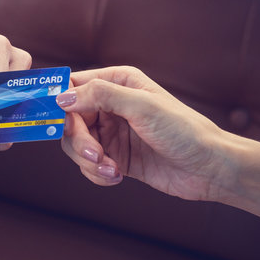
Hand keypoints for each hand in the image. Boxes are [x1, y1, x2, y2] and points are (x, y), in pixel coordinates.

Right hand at [57, 66, 227, 200]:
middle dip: (78, 141)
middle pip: (70, 120)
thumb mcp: (142, 106)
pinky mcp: (114, 157)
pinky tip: (117, 177)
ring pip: (76, 145)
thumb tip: (62, 98)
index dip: (59, 103)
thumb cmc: (182, 130)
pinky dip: (96, 173)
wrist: (208, 168)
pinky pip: (88, 164)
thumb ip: (101, 95)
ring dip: (88, 161)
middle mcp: (110, 106)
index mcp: (117, 83)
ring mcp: (111, 133)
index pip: (73, 86)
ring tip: (111, 169)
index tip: (52, 121)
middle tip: (95, 155)